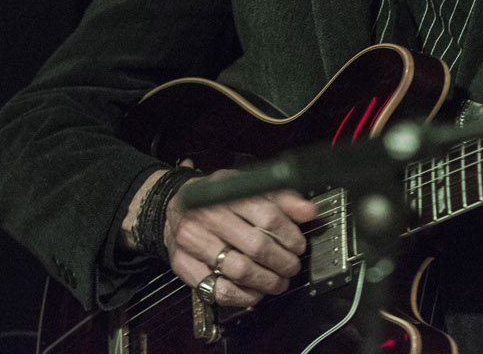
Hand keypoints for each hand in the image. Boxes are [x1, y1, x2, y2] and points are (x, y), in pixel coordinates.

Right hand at [161, 169, 316, 307]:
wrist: (174, 208)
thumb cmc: (216, 199)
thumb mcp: (246, 187)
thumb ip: (280, 198)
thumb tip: (308, 211)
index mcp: (227, 193)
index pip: (268, 216)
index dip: (290, 235)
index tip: (299, 245)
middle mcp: (208, 216)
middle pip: (257, 246)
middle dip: (283, 262)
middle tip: (292, 266)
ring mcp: (192, 241)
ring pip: (240, 270)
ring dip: (267, 282)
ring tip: (279, 282)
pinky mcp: (183, 264)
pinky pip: (219, 290)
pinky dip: (244, 296)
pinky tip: (256, 292)